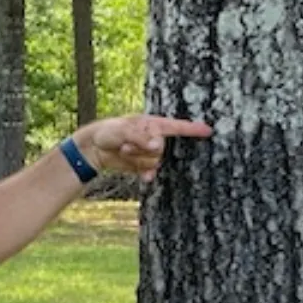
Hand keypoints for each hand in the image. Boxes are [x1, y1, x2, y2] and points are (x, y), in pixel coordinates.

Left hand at [72, 113, 212, 181]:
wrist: (94, 148)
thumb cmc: (108, 131)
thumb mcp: (123, 130)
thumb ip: (141, 137)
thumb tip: (158, 146)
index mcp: (152, 124)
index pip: (177, 127)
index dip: (193, 129)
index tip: (208, 130)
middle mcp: (154, 138)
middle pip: (162, 149)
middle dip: (143, 149)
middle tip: (125, 145)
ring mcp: (149, 153)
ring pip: (154, 162)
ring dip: (137, 159)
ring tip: (123, 151)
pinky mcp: (143, 165)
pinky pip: (151, 172)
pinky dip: (146, 174)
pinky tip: (143, 178)